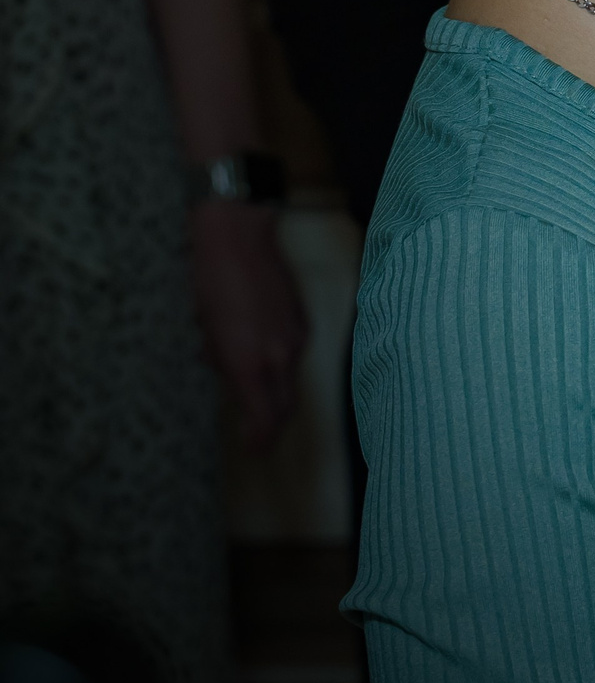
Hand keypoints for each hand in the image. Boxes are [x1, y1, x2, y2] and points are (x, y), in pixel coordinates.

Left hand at [189, 202, 309, 450]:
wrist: (240, 231)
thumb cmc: (211, 279)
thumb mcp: (206, 325)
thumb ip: (219, 354)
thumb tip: (222, 364)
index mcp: (250, 362)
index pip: (263, 416)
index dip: (260, 438)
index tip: (255, 451)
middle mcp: (279, 354)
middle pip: (283, 406)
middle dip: (272, 425)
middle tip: (258, 438)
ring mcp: (295, 335)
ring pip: (287, 378)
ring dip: (271, 390)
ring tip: (246, 385)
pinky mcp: (300, 318)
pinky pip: (291, 352)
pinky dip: (277, 361)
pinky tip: (257, 349)